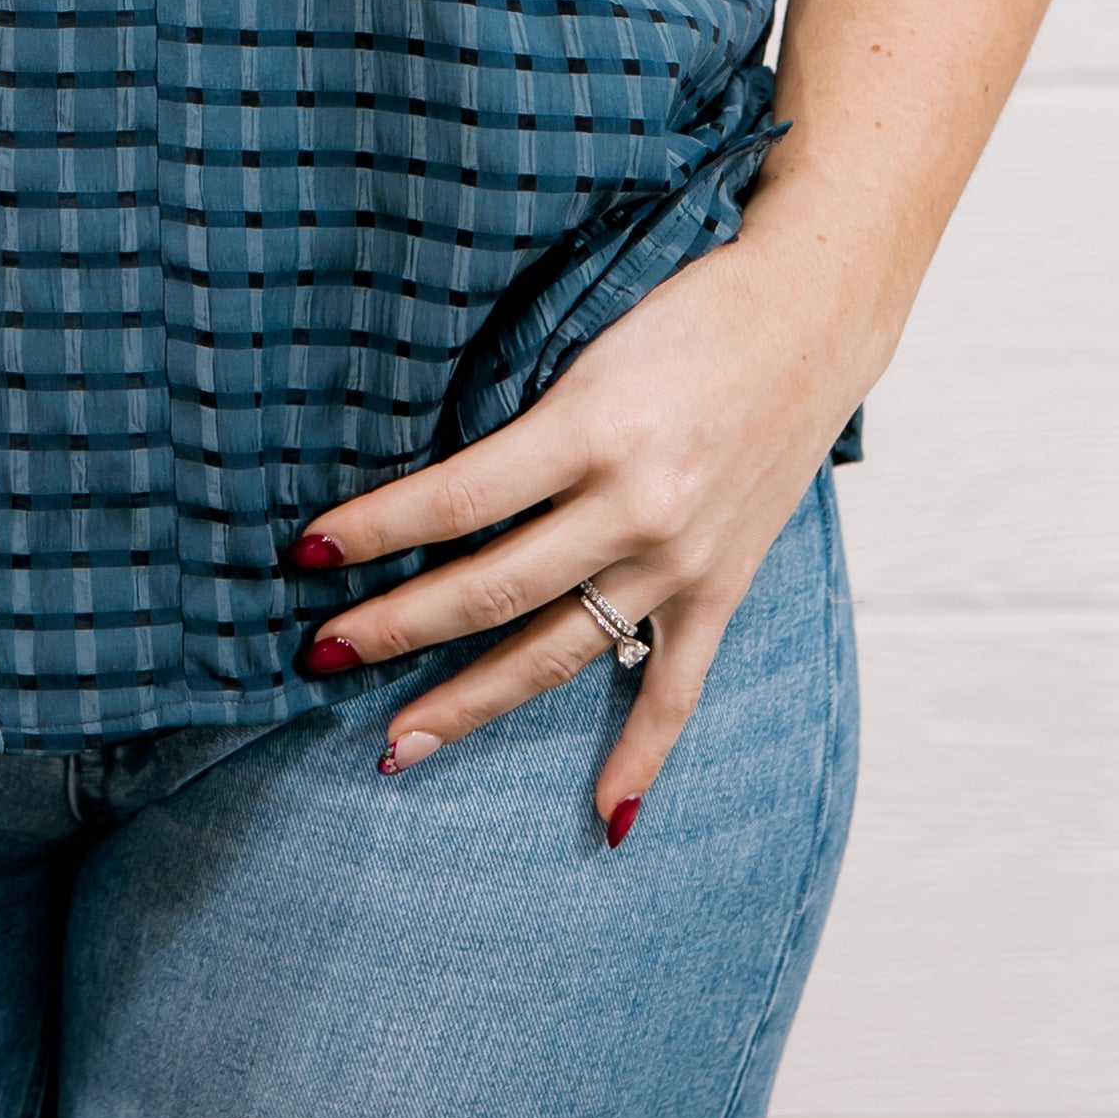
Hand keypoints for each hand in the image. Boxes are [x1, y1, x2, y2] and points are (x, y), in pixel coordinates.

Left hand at [290, 202, 884, 841]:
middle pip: (491, 588)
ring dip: (470, 701)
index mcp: (592, 426)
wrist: (813, 307)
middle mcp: (635, 505)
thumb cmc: (689, 301)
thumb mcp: (588, 335)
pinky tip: (603, 815)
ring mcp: (681, 556)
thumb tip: (424, 475)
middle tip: (315, 656)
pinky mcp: (723, 583)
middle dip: (393, 627)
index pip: (456, 498)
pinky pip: (676, 687)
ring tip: (394, 742)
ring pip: (556, 650)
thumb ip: (521, 408)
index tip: (305, 554)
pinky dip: (642, 756)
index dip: (375, 530)